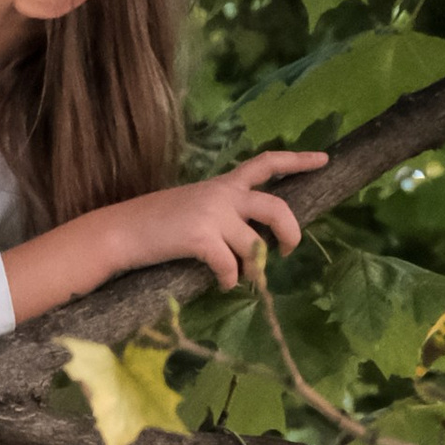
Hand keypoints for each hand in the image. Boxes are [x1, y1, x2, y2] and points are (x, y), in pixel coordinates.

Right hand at [133, 148, 330, 287]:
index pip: (266, 163)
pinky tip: (224, 285)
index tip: (324, 159)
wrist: (120, 232)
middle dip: (290, 232)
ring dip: (254, 268)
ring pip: (254, 245)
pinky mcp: (200, 238)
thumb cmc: (155, 226)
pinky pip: (231, 266)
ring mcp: (212, 215)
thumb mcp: (193, 208)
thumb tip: (249, 240)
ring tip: (245, 279)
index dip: (298, 160)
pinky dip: (231, 280)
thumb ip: (222, 215)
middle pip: (275, 207)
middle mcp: (222, 195)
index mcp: (223, 184)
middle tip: (287, 250)